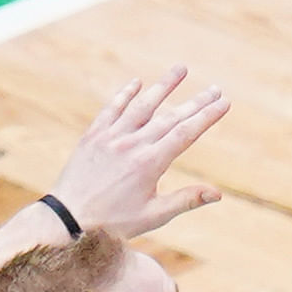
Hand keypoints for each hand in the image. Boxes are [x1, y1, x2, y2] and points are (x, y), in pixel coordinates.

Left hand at [48, 67, 226, 236]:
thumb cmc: (113, 222)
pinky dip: (125, 94)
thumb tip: (218, 194)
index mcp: (150, 164)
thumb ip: (186, 200)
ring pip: (142, 105)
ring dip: (163, 86)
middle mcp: (132, 145)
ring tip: (181, 69)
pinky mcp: (93, 136)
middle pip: (170, 117)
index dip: (207, 117)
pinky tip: (137, 82)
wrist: (67, 219)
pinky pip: (112, 109)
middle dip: (196, 101)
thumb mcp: (153, 216)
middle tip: (215, 88)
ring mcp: (111, 137)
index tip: (224, 103)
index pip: (186, 134)